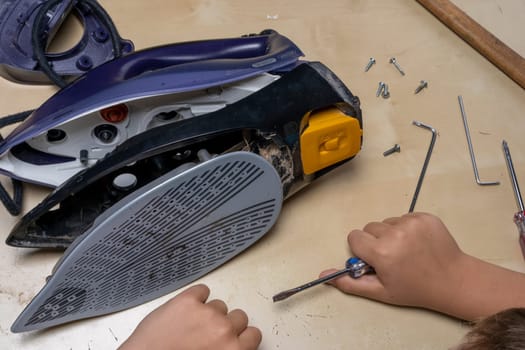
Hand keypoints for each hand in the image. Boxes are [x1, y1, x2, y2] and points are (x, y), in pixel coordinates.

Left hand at [119, 284, 261, 349]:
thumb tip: (232, 346)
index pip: (253, 334)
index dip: (241, 336)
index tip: (233, 338)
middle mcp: (224, 330)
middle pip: (238, 316)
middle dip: (226, 324)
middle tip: (210, 333)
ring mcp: (205, 313)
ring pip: (219, 304)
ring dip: (209, 312)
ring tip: (192, 324)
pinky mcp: (187, 300)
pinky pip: (201, 290)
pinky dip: (196, 297)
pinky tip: (186, 309)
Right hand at [320, 212, 524, 319]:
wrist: (453, 281)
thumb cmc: (415, 289)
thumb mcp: (380, 292)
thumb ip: (350, 283)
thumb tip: (324, 275)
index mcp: (381, 252)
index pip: (355, 237)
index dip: (362, 249)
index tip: (375, 259)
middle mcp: (394, 233)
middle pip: (370, 227)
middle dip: (376, 240)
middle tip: (393, 257)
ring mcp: (412, 222)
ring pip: (387, 222)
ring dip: (392, 233)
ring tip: (408, 250)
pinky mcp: (425, 216)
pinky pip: (405, 217)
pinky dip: (408, 228)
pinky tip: (419, 243)